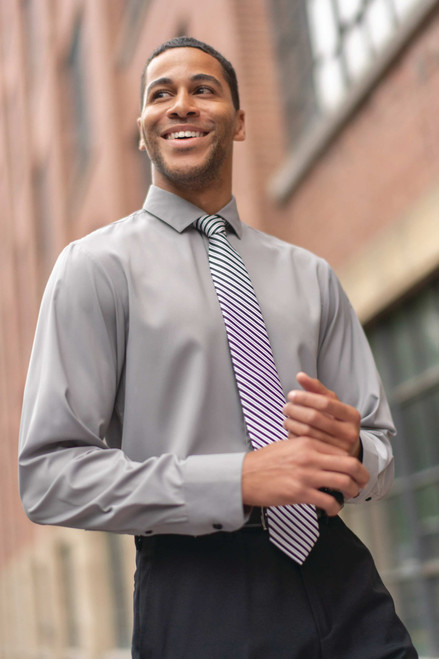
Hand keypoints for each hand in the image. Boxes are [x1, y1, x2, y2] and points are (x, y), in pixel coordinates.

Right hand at [241, 436, 368, 515]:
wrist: (244, 476)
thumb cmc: (264, 462)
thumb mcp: (288, 445)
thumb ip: (309, 448)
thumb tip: (328, 457)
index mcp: (308, 442)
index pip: (342, 450)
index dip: (354, 461)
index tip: (356, 470)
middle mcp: (310, 457)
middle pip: (350, 464)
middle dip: (362, 476)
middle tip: (362, 483)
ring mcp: (306, 475)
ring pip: (344, 482)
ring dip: (352, 491)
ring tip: (349, 496)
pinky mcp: (300, 493)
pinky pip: (328, 501)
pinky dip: (335, 508)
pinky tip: (332, 509)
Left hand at [283, 372, 361, 457]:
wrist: (347, 448)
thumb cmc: (336, 421)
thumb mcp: (332, 404)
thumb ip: (316, 389)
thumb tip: (300, 375)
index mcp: (352, 415)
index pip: (325, 402)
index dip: (305, 397)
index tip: (291, 394)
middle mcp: (349, 433)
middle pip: (315, 417)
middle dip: (296, 410)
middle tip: (285, 406)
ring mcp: (339, 449)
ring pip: (307, 432)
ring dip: (292, 422)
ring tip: (286, 417)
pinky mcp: (328, 460)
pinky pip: (305, 446)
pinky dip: (294, 435)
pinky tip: (290, 430)